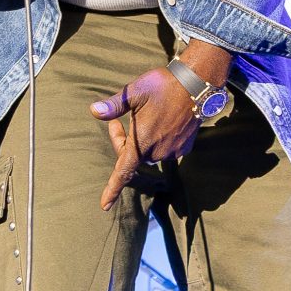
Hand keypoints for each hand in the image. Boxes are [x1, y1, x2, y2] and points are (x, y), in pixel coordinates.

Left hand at [91, 69, 202, 208]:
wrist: (197, 84)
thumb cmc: (163, 86)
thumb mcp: (134, 92)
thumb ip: (113, 105)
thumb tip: (93, 111)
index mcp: (142, 142)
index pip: (123, 171)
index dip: (112, 189)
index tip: (104, 205)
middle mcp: (157, 151)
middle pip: (133, 157)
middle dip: (123, 142)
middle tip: (117, 120)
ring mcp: (173, 150)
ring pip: (150, 152)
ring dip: (142, 140)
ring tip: (143, 117)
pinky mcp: (185, 147)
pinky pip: (166, 149)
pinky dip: (159, 139)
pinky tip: (162, 121)